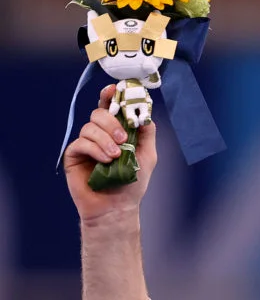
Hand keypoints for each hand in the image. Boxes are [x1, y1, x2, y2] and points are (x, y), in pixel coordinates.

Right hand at [64, 84, 156, 223]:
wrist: (117, 209)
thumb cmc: (132, 185)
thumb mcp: (147, 156)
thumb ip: (147, 133)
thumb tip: (145, 113)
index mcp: (115, 132)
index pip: (110, 107)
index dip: (110, 96)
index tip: (115, 90)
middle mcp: (99, 135)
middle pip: (98, 113)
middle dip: (111, 122)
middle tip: (122, 139)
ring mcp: (85, 144)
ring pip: (89, 127)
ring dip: (104, 139)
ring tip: (115, 156)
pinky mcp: (74, 156)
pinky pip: (81, 143)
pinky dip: (95, 149)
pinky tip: (105, 161)